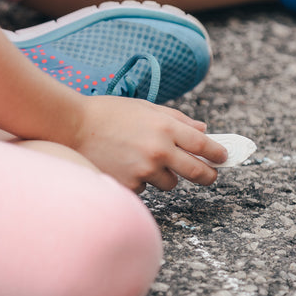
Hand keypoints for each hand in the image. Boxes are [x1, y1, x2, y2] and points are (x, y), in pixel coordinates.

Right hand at [71, 96, 227, 192]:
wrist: (72, 126)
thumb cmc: (109, 113)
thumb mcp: (147, 108)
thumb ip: (177, 119)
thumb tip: (204, 132)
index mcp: (165, 127)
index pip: (203, 145)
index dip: (217, 153)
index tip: (223, 157)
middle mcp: (159, 150)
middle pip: (197, 172)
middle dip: (207, 176)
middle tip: (209, 176)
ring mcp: (144, 170)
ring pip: (170, 183)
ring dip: (165, 176)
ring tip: (143, 160)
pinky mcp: (129, 184)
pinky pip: (145, 188)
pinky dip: (140, 180)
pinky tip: (124, 165)